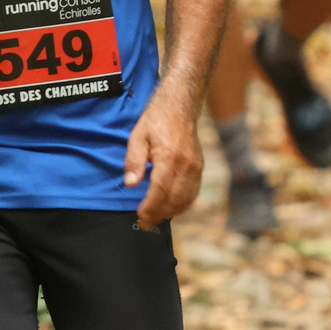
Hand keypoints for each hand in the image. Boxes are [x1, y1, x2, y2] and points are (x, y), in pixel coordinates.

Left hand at [124, 90, 202, 230]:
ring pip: (185, 199)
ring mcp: (196, 167)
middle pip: (173, 200)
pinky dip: (182, 205)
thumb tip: (131, 184)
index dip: (149, 208)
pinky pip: (193, 193)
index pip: (159, 192)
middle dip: (158, 215)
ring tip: (156, 219)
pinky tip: (171, 208)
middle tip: (145, 224)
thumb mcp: (137, 136)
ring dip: (170, 213)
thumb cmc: (156, 120)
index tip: (140, 217)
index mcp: (169, 158)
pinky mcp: (199, 168)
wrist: (180, 105)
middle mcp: (186, 165)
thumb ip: (134, 161)